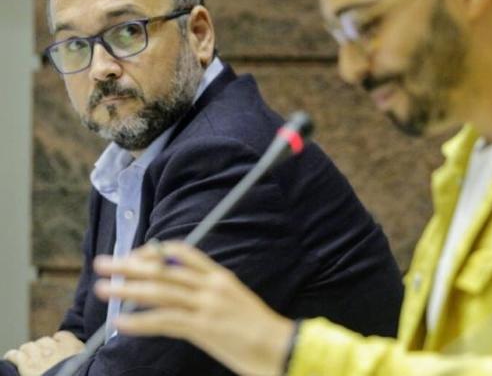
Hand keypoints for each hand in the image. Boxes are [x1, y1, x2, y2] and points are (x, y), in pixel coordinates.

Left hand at [3, 331, 83, 375]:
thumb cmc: (79, 373)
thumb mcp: (87, 361)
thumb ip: (80, 352)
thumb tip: (79, 350)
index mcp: (72, 346)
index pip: (61, 335)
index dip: (58, 342)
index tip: (58, 349)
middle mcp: (55, 349)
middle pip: (44, 341)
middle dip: (42, 348)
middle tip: (43, 357)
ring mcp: (40, 357)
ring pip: (28, 346)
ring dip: (28, 352)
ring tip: (28, 359)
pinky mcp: (27, 366)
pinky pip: (15, 355)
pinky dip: (13, 356)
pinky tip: (13, 358)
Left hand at [93, 241, 295, 375]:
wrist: (282, 347)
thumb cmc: (260, 330)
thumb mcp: (236, 303)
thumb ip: (210, 295)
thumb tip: (183, 294)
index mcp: (221, 278)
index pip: (183, 253)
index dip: (153, 252)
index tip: (132, 256)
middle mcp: (212, 287)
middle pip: (164, 270)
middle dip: (130, 265)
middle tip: (103, 263)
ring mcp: (208, 306)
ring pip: (160, 292)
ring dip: (128, 289)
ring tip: (102, 289)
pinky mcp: (204, 328)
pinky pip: (166, 321)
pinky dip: (141, 321)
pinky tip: (122, 323)